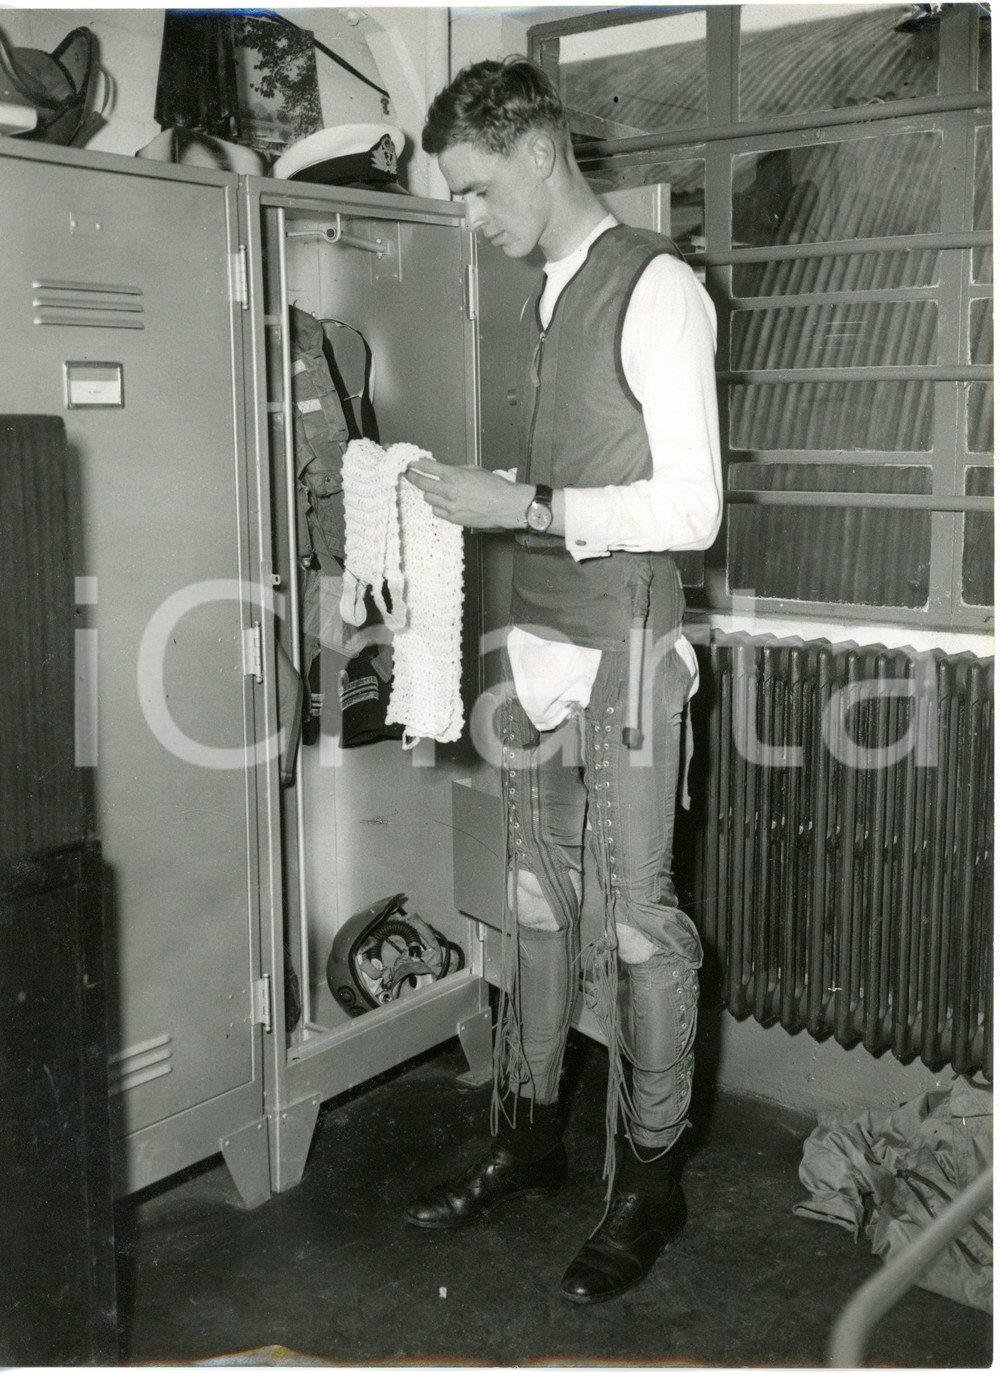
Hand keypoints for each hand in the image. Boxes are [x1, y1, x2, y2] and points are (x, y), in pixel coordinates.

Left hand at [405, 458, 530, 529]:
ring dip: (429, 492)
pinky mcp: (454, 518)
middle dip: (413, 477)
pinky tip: (443, 502)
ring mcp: (451, 506)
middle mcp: (450, 491)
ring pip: (428, 498)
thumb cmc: (495, 487)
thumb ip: (456, 470)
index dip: (418, 464)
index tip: (412, 463)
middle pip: (422, 483)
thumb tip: (444, 470)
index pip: (428, 467)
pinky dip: (437, 505)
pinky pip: (437, 511)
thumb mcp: (475, 470)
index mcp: (455, 476)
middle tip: (409, 474)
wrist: (507, 505)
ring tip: (433, 489)